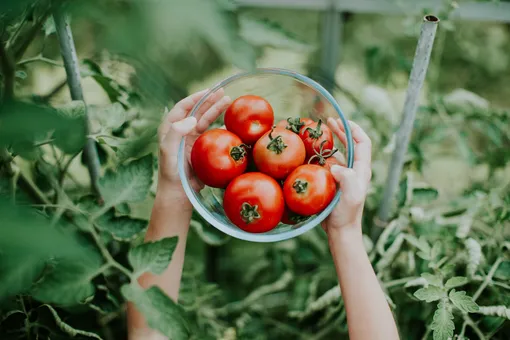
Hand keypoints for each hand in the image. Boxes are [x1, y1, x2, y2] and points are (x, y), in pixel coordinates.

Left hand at [157, 88, 231, 204]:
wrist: (179, 193)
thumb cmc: (171, 173)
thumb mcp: (168, 151)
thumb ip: (176, 133)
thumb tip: (192, 118)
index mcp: (170, 129)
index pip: (183, 108)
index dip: (195, 98)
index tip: (208, 91)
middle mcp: (181, 132)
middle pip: (197, 111)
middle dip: (209, 100)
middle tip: (223, 92)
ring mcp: (192, 140)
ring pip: (206, 120)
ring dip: (216, 110)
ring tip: (229, 101)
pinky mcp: (202, 149)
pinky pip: (213, 134)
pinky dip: (222, 127)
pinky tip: (231, 122)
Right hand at [322, 118, 371, 237]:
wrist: (341, 231)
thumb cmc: (346, 214)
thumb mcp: (350, 196)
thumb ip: (347, 179)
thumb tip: (335, 165)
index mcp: (362, 170)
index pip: (363, 143)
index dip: (354, 129)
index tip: (341, 120)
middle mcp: (355, 170)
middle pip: (352, 144)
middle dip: (341, 131)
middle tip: (327, 122)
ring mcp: (345, 177)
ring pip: (340, 153)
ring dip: (331, 142)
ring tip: (318, 135)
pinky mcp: (335, 183)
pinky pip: (329, 164)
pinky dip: (322, 156)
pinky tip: (311, 155)